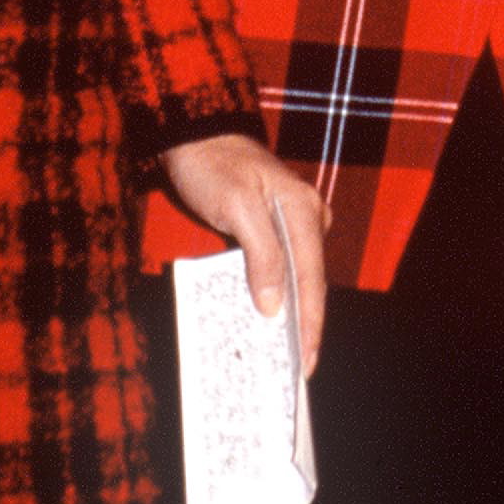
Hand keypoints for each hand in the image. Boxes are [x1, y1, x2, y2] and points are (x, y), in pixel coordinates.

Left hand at [160, 134, 330, 376]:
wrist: (192, 131)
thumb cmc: (212, 165)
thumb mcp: (235, 206)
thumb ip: (261, 254)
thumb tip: (276, 306)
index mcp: (303, 210)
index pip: (311, 279)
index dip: (309, 324)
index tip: (305, 363)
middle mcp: (306, 216)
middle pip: (308, 282)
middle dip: (303, 327)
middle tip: (296, 372)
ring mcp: (290, 220)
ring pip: (295, 277)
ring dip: (289, 314)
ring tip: (282, 355)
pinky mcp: (271, 224)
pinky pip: (279, 266)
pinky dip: (274, 294)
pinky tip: (267, 319)